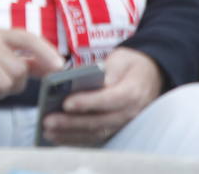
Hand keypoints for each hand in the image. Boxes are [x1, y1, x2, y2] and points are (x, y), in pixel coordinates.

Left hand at [42, 48, 162, 146]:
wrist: (150, 77)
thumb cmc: (130, 65)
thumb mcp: (120, 59)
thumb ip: (106, 70)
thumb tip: (86, 81)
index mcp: (132, 92)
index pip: (109, 100)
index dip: (87, 103)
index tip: (66, 103)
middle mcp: (130, 113)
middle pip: (99, 121)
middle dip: (72, 123)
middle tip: (48, 121)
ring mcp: (124, 125)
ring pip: (95, 133)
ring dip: (70, 134)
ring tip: (47, 131)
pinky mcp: (116, 130)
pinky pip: (95, 138)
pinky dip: (76, 139)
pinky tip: (58, 137)